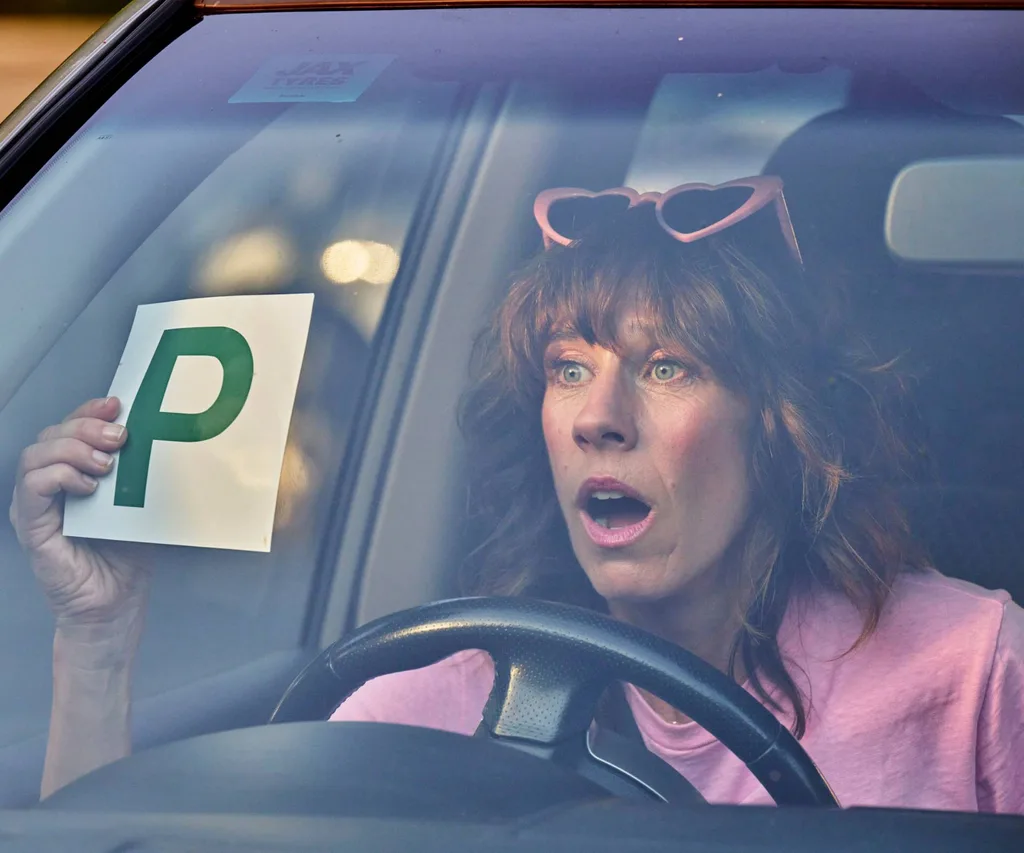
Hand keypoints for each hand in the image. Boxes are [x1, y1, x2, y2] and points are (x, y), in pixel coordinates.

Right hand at [10, 397, 150, 625]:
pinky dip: (60, 477)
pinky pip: (32, 488)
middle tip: (120, 436)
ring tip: (107, 464)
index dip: (89, 411)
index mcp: (72, 473)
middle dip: (86, 426)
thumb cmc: (127, 554)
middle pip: (52, 434)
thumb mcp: (140, 501)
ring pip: (36, 455)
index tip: (117, 404)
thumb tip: (164, 437)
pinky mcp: (31, 527)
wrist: (116, 603)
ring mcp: (36, 505)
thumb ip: (142, 471)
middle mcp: (48, 485)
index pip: (70, 428)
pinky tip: (88, 486)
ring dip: (73, 449)